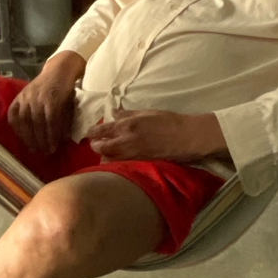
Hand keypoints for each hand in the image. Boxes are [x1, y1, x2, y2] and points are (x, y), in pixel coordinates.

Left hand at [7, 50, 85, 154]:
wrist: (60, 70)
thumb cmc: (47, 88)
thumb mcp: (33, 99)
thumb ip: (31, 115)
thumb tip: (35, 139)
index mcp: (19, 99)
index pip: (14, 120)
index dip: (21, 135)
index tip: (28, 146)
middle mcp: (26, 99)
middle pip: (27, 124)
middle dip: (33, 141)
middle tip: (40, 152)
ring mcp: (39, 99)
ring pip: (39, 124)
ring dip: (45, 139)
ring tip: (49, 150)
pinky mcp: (53, 100)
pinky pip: (52, 120)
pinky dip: (54, 133)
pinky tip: (57, 141)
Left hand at [88, 109, 229, 164]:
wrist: (187, 137)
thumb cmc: (169, 121)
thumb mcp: (147, 112)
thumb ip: (128, 114)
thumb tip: (113, 112)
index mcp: (127, 125)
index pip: (102, 130)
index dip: (93, 132)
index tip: (90, 133)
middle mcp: (126, 141)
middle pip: (101, 148)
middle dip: (96, 146)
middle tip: (95, 144)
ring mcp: (132, 154)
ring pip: (109, 159)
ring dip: (103, 157)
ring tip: (104, 154)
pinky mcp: (139, 163)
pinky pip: (121, 165)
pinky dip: (115, 163)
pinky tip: (116, 162)